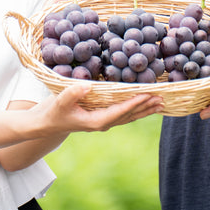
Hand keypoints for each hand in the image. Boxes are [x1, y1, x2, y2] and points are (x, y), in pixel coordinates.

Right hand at [36, 82, 162, 132]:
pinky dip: (136, 109)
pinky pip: (124, 114)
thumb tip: (87, 86)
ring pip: (129, 116)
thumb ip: (72, 93)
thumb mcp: (59, 102)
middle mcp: (103, 123)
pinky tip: (146, 105)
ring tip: (160, 103)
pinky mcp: (103, 117)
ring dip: (145, 109)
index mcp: (96, 121)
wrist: (48, 123)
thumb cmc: (53, 112)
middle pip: (129, 115)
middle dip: (145, 106)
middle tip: (162, 98)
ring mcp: (104, 121)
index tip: (147, 95)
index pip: (120, 111)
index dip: (134, 103)